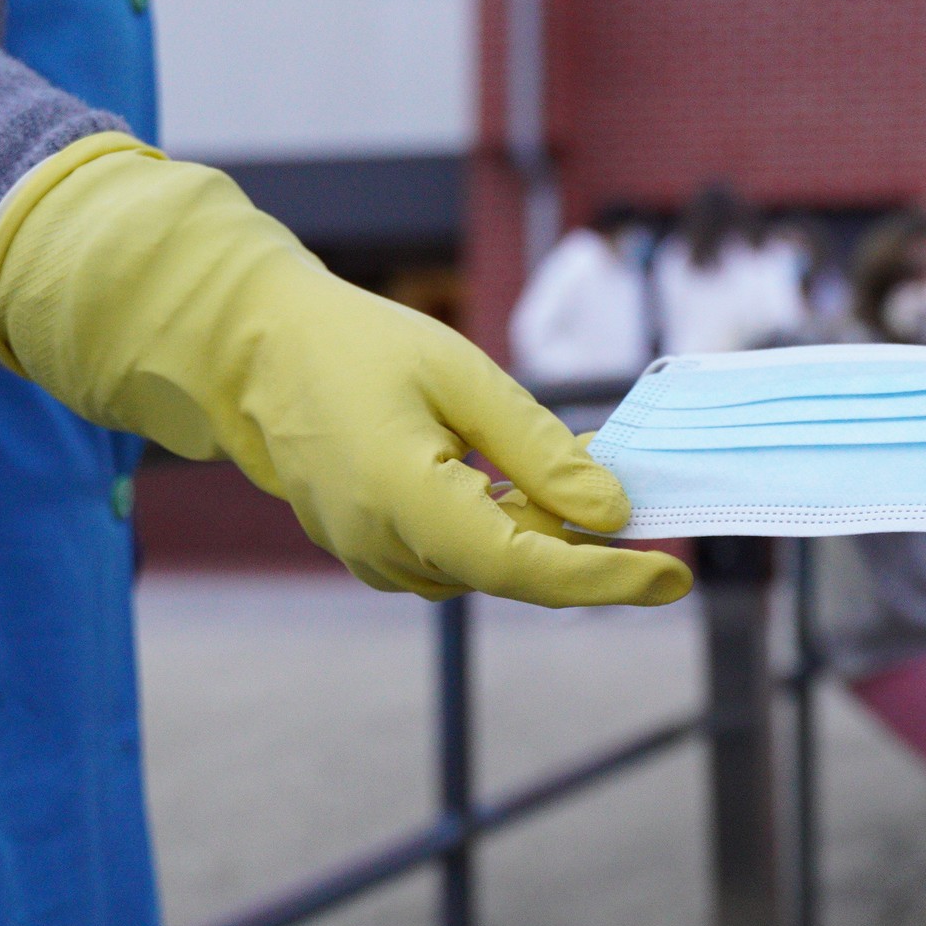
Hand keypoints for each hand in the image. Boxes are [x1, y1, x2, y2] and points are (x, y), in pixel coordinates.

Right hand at [0, 139, 691, 608]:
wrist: (251, 348)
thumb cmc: (355, 346)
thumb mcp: (463, 377)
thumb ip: (541, 450)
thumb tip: (613, 510)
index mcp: (406, 503)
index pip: (529, 568)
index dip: (608, 579)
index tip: (674, 577)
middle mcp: (385, 548)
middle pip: (518, 572)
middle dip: (588, 545)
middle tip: (646, 504)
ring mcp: (373, 556)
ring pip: (492, 565)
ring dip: (544, 530)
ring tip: (578, 470)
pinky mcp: (374, 549)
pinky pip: (460, 553)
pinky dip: (504, 524)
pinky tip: (522, 481)